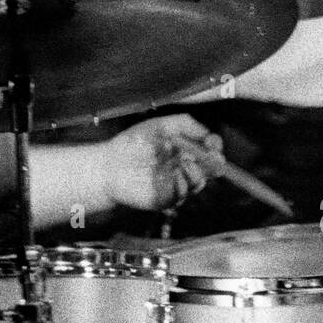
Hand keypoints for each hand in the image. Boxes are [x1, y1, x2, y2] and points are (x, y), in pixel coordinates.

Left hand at [99, 114, 226, 211]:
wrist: (108, 164)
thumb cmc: (132, 144)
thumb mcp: (160, 126)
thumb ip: (185, 124)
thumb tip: (209, 133)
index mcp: (184, 150)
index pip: (209, 149)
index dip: (215, 146)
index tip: (213, 142)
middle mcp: (183, 167)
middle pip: (210, 168)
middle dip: (214, 163)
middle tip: (212, 157)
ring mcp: (176, 184)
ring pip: (198, 182)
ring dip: (198, 173)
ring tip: (186, 163)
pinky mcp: (166, 198)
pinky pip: (181, 194)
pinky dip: (182, 184)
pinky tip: (176, 174)